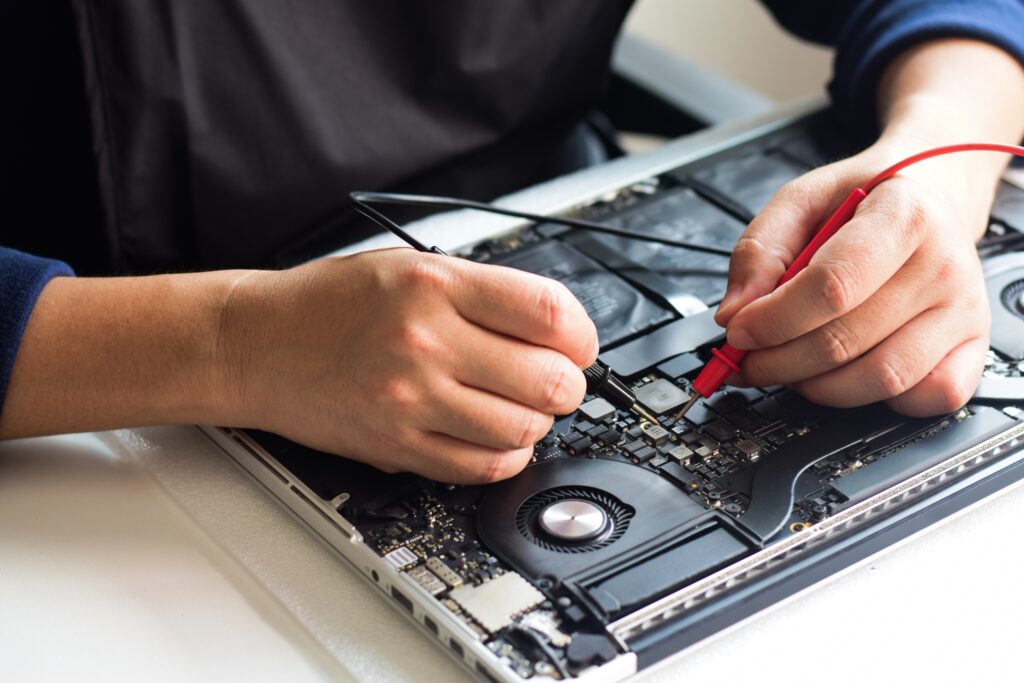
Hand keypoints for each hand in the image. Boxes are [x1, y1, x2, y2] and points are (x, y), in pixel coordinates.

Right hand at [217, 248, 597, 482]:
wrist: (259, 344)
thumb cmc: (331, 303)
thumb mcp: (410, 265)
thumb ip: (484, 293)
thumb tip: (556, 329)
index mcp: (435, 285)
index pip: (551, 314)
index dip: (582, 336)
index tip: (578, 345)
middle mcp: (426, 341)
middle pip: (549, 380)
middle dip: (564, 384)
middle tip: (551, 379)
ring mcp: (411, 400)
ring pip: (524, 430)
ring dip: (535, 422)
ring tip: (517, 407)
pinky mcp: (397, 447)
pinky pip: (482, 468)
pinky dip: (505, 457)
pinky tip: (494, 437)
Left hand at [714, 140, 991, 415]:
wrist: (932, 194)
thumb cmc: (868, 198)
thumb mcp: (803, 199)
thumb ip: (759, 249)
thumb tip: (734, 312)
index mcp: (904, 216)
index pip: (833, 285)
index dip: (774, 319)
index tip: (738, 330)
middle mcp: (943, 266)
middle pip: (845, 340)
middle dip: (779, 360)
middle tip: (749, 357)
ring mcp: (963, 312)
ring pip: (880, 379)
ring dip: (817, 385)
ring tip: (789, 365)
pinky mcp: (974, 346)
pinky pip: (928, 398)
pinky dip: (878, 400)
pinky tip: (848, 374)